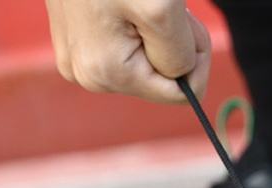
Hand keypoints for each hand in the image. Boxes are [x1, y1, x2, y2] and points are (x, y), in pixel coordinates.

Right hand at [45, 0, 210, 102]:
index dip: (195, 58)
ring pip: (145, 62)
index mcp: (108, 74)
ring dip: (156, 32)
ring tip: (138, 0)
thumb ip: (179, 58)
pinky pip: (125, 46)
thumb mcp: (161, 8)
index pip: (180, 94)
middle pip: (160, 79)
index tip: (188, 22)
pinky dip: (138, 23)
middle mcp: (88, 75)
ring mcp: (78, 58)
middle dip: (173, 44)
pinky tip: (123, 0)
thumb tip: (181, 81)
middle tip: (164, 6)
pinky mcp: (75, 40)